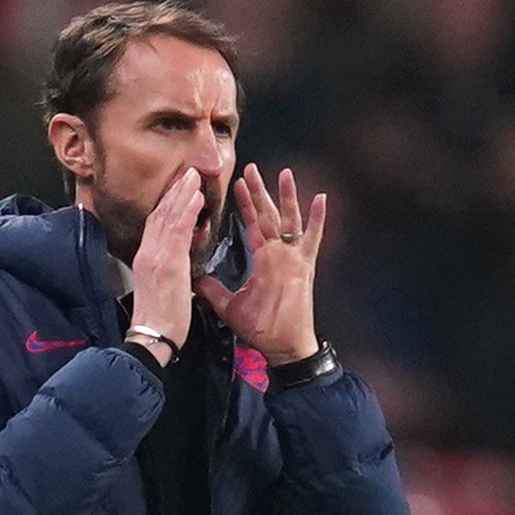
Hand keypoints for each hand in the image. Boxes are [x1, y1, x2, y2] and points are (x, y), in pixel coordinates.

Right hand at [129, 168, 203, 359]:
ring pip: (169, 217)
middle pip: (160, 214)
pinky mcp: (167, 264)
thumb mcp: (162, 289)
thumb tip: (178, 261)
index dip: (168, 203)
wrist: (152, 338)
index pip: (156, 223)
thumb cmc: (160, 321)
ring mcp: (156, 256)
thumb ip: (169, 270)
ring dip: (182, 194)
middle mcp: (148, 253)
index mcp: (146, 259)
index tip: (179, 187)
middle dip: (175, 191)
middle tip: (188, 171)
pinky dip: (187, 212)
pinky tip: (197, 198)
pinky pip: (179, 231)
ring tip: (194, 176)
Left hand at [195, 163, 324, 366]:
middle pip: (267, 215)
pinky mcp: (304, 266)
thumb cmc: (261, 328)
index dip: (244, 204)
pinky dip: (318, 219)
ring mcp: (292, 257)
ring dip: (286, 196)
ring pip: (289, 220)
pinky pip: (313, 238)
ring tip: (284, 173)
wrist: (281, 346)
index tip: (236, 183)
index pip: (251, 224)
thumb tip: (193, 279)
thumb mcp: (229, 305)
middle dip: (259, 192)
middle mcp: (277, 253)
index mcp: (262, 259)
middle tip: (251, 168)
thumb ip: (213, 289)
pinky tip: (321, 199)